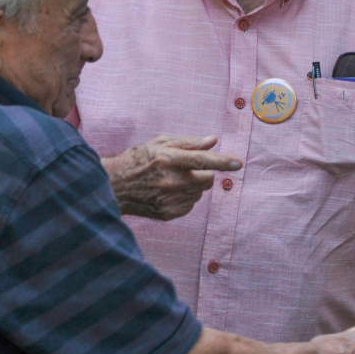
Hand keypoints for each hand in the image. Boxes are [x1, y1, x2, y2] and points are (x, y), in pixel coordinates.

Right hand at [102, 135, 241, 219]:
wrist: (115, 186)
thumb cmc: (139, 159)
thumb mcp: (161, 143)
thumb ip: (188, 142)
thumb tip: (213, 140)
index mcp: (169, 159)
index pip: (202, 160)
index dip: (222, 162)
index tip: (238, 163)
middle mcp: (170, 181)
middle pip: (207, 179)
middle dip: (204, 173)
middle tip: (188, 169)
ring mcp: (169, 199)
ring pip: (200, 193)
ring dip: (194, 185)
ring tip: (173, 180)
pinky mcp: (168, 213)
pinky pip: (191, 205)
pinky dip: (186, 197)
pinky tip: (169, 192)